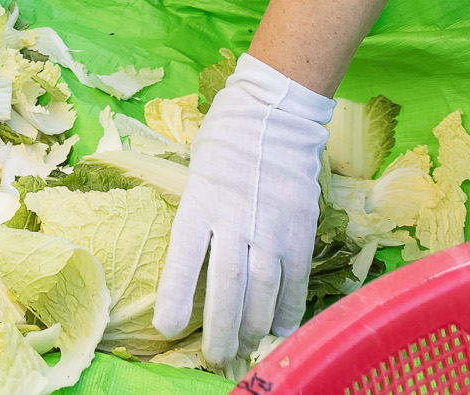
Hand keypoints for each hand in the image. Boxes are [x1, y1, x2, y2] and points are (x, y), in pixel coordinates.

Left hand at [153, 53, 335, 362]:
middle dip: (220, 327)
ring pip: (263, 287)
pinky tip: (281, 327)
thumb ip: (196, 214)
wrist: (275, 112)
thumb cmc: (225, 141)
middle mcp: (235, 216)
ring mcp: (272, 223)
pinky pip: (296, 276)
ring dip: (253, 324)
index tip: (168, 328)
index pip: (185, 256)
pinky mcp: (301, 226)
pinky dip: (289, 307)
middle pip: (227, 283)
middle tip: (215, 357)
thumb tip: (192, 260)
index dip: (176, 296)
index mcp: (200, 200)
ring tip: (244, 347)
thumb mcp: (195, 171)